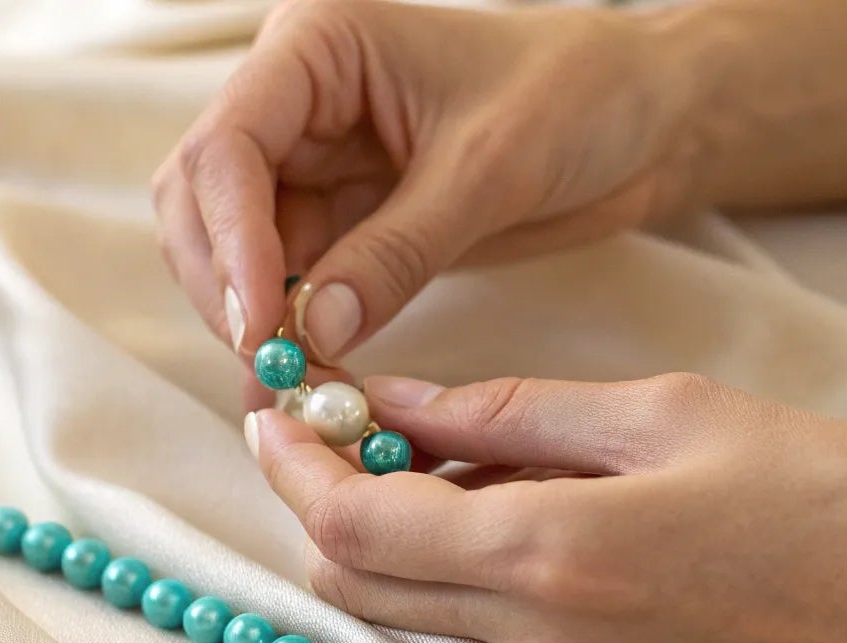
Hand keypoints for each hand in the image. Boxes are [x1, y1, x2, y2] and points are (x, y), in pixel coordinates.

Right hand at [154, 0, 702, 393]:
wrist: (642, 118)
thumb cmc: (577, 98)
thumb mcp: (490, 170)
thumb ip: (397, 250)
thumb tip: (315, 330)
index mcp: (317, 48)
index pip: (229, 146)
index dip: (231, 241)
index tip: (260, 323)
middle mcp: (295, 101)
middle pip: (205, 202)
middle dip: (227, 288)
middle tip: (270, 372)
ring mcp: (313, 164)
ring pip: (234, 252)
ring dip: (253, 321)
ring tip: (295, 390)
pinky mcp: (344, 222)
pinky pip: (291, 284)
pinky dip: (294, 334)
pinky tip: (311, 384)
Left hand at [245, 372, 846, 642]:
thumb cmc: (835, 496)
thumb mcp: (667, 413)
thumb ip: (517, 412)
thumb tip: (404, 401)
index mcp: (550, 554)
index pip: (356, 526)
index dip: (295, 466)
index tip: (275, 408)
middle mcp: (542, 639)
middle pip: (360, 586)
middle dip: (323, 505)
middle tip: (346, 424)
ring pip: (416, 617)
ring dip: (386, 540)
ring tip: (426, 451)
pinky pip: (484, 639)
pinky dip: (453, 575)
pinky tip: (494, 506)